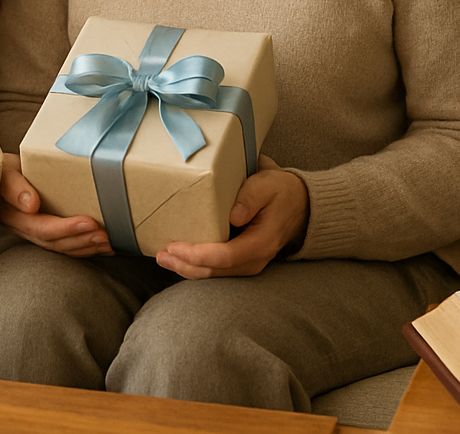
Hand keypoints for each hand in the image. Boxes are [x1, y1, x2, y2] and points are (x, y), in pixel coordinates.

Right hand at [0, 152, 112, 256]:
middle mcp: (24, 229)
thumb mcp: (4, 170)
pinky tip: (101, 248)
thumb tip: (31, 205)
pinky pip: (63, 244)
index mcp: (14, 216)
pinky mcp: (43, 231)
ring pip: (60, 247)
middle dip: (81, 240)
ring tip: (107, 243)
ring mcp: (33, 233)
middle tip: (105, 236)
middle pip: (54, 242)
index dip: (66, 228)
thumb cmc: (3, 169)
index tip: (89, 222)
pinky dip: (83, 247)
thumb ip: (14, 187)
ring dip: (85, 247)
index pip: (42, 228)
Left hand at [155, 155, 308, 278]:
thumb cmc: (279, 192)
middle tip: (161, 254)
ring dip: (187, 267)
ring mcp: (248, 263)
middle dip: (185, 265)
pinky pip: (215, 268)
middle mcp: (255, 259)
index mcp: (262, 242)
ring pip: (213, 274)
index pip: (226, 256)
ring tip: (163, 256)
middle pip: (215, 271)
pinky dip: (195, 264)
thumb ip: (251, 198)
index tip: (176, 246)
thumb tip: (233, 216)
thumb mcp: (267, 186)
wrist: (297, 205)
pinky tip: (178, 257)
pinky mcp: (240, 261)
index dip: (198, 254)